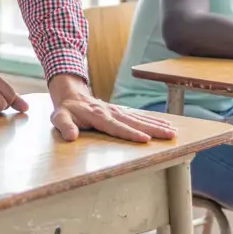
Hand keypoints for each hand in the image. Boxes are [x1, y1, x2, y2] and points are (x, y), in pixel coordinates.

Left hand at [51, 91, 176, 142]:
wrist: (71, 94)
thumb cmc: (66, 110)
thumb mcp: (59, 117)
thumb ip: (64, 126)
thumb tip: (71, 136)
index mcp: (98, 116)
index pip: (117, 127)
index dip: (130, 133)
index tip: (145, 139)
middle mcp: (111, 113)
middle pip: (135, 122)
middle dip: (153, 129)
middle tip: (170, 135)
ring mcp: (118, 111)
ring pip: (140, 118)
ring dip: (157, 125)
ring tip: (173, 131)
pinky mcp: (121, 112)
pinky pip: (139, 116)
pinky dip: (152, 120)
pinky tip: (165, 124)